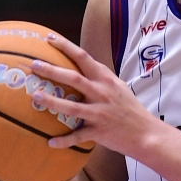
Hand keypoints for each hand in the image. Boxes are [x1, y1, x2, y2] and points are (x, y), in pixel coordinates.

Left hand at [31, 33, 157, 155]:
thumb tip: (85, 66)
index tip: (49, 38)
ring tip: (36, 96)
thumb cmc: (130, 109)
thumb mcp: (118, 87)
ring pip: (72, 107)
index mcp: (105, 80)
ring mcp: (100, 113)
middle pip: (73, 78)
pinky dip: (64, 141)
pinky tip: (50, 142)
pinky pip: (78, 136)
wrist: (146, 133)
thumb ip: (101, 78)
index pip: (83, 57)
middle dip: (52, 70)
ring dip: (52, 101)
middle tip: (34, 65)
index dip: (65, 46)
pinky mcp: (99, 132)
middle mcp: (101, 93)